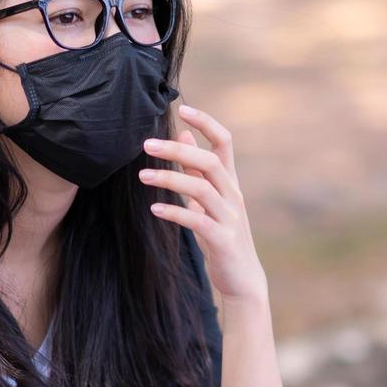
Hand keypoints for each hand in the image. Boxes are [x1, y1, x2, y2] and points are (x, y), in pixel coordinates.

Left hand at [140, 104, 268, 304]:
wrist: (243, 278)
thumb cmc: (222, 235)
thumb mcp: (210, 199)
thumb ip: (197, 170)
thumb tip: (184, 135)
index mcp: (230, 182)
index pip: (224, 142)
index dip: (206, 123)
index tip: (183, 108)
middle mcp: (233, 195)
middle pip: (209, 162)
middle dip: (177, 150)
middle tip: (146, 145)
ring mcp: (229, 217)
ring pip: (201, 189)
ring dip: (170, 180)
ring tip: (142, 177)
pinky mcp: (222, 240)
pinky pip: (198, 221)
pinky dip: (176, 213)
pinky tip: (154, 210)